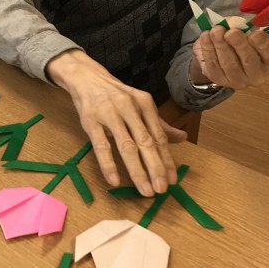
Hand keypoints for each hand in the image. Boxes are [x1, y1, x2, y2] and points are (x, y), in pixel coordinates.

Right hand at [46, 50, 186, 194]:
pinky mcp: (91, 120)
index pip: (158, 136)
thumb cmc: (115, 95)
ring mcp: (109, 114)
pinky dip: (109, 165)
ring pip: (126, 146)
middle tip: (162, 190)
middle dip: (156, 168)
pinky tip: (114, 181)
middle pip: (146, 142)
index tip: (172, 180)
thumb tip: (182, 138)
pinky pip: (101, 146)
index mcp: (144, 103)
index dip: (166, 159)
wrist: (86, 77)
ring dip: (137, 171)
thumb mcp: (139, 104)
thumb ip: (159, 123)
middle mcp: (129, 107)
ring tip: (145, 190)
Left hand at [191, 26, 268, 87]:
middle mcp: (257, 74)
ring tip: (216, 31)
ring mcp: (238, 80)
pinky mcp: (219, 79)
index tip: (255, 34)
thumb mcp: (243, 28)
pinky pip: (213, 64)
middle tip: (231, 33)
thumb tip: (231, 23)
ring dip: (221, 45)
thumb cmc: (238, 39)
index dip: (263, 44)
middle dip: (240, 45)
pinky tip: (206, 37)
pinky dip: (208, 49)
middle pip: (249, 61)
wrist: (218, 53)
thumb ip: (240, 25)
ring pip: (229, 63)